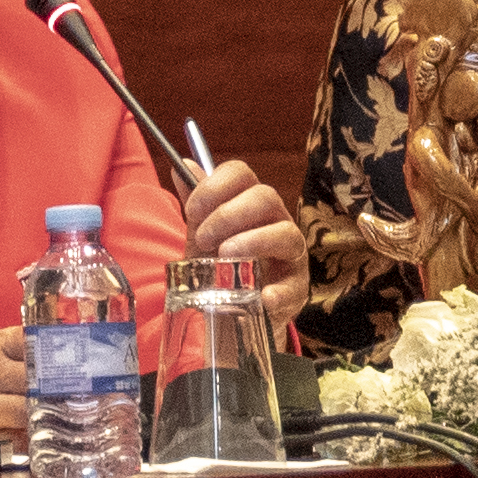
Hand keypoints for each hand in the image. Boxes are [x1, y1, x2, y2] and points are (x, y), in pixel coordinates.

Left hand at [171, 160, 314, 336]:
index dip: (215, 186)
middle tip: (204, 239)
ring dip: (253, 241)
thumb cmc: (222, 267)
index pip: (241, 174)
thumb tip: (181, 166)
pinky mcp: (297, 288)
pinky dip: (279, 291)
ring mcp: (290, 254)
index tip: (193, 210)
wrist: (235, 312)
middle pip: (265, 197)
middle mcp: (276, 221)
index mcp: (251, 203)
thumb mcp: (203, 237)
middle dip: (229, 214)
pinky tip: (263, 296)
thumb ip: (196, 205)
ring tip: (225, 256)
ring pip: (285, 233)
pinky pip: (294, 285)